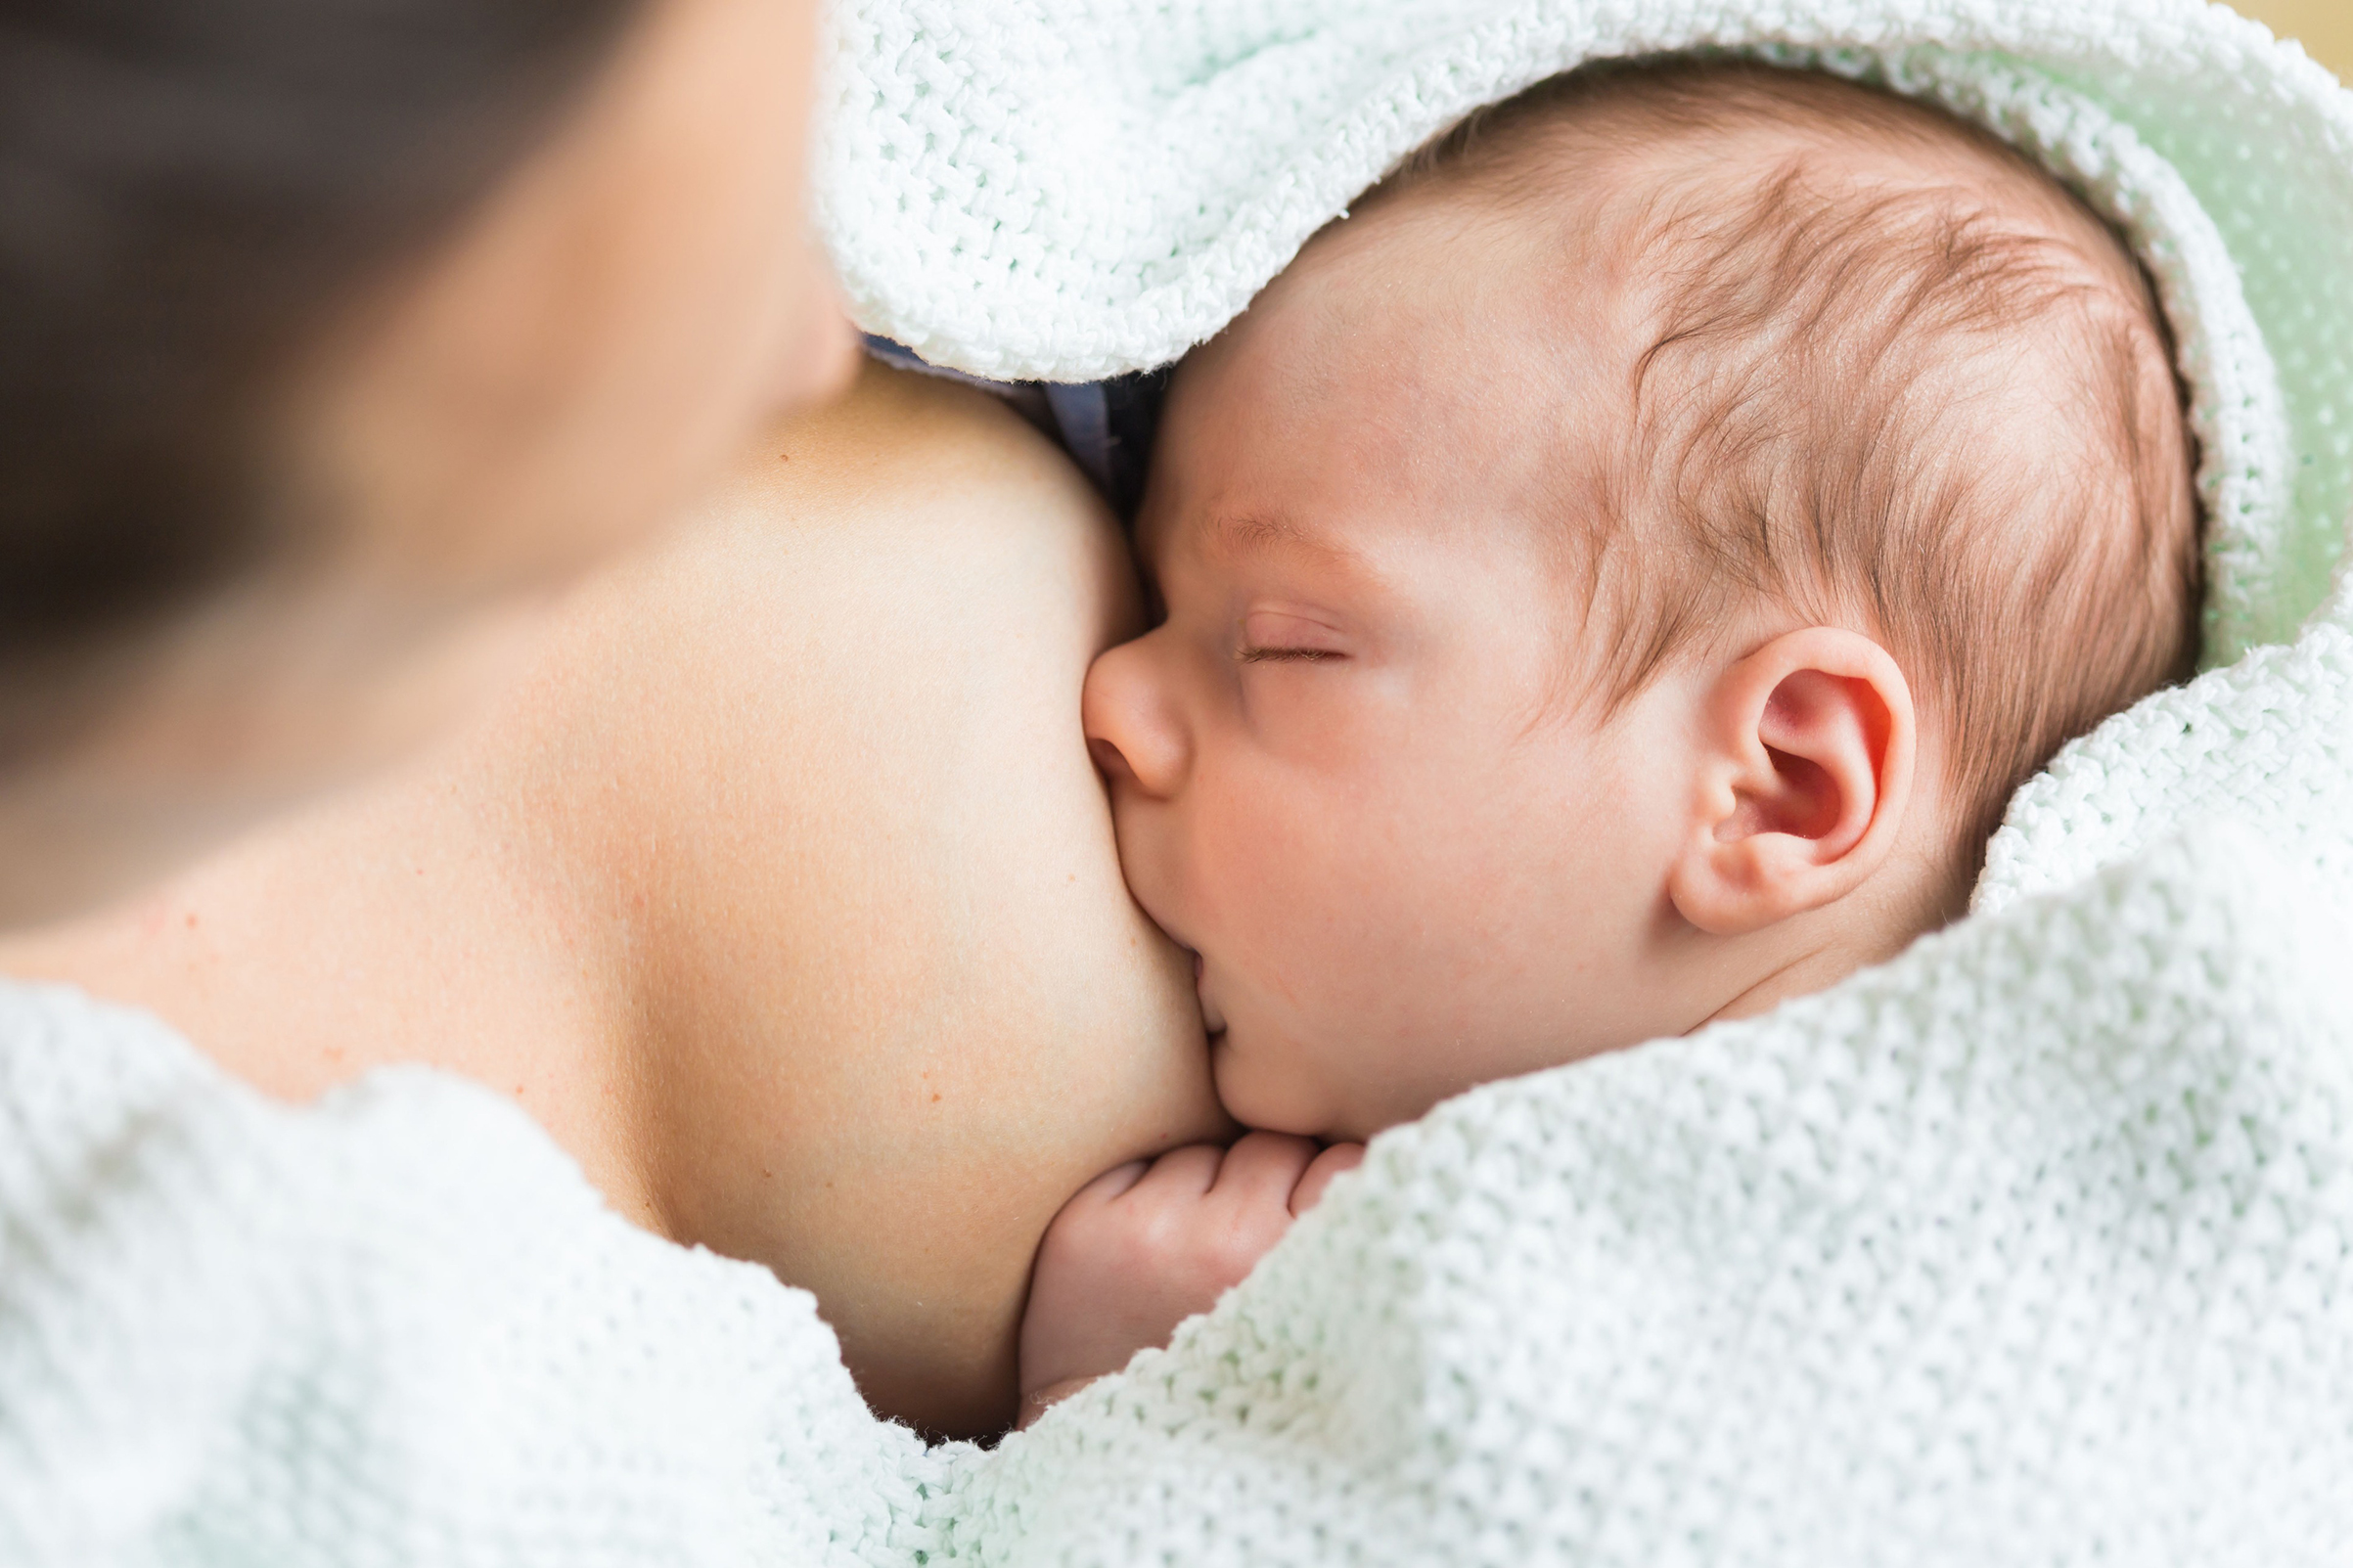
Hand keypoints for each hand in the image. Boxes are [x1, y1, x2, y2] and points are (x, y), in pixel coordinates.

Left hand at [1016, 1132, 1363, 1424]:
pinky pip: (1142, 1164)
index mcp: (1297, 1274)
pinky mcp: (1088, 1228)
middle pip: (1274, 1148)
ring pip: (1208, 1153)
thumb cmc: (1242, 1393)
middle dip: (1268, 1187)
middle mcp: (1224, 1245)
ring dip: (1207, 1190)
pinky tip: (1148, 1256)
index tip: (1314, 1235)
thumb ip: (1348, 1258)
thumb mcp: (1327, 1342)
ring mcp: (1149, 1232)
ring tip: (1195, 1265)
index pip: (1345, 1163)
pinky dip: (1149, 1197)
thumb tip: (1389, 1167)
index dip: (1330, 1196)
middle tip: (1249, 1255)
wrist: (1122, 1457)